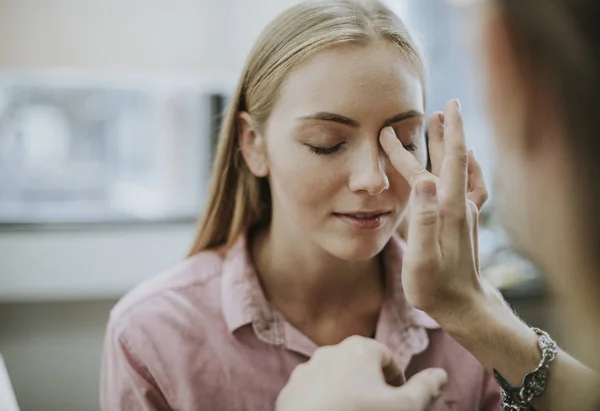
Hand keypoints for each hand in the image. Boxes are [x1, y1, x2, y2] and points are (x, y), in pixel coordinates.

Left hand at [275, 336, 447, 410]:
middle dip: (370, 386)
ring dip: (345, 393)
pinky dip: (323, 403)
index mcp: (359, 348)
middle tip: (377, 409)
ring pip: (334, 379)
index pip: (387, 358)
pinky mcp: (289, 390)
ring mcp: (306, 370)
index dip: (396, 381)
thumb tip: (441, 374)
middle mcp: (329, 351)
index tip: (398, 401)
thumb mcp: (403, 408)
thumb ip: (424, 389)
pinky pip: (312, 393)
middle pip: (359, 367)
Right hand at [381, 99, 485, 317]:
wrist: (464, 306)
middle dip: (443, 131)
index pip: (428, 168)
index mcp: (447, 209)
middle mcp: (460, 204)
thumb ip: (423, 219)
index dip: (407, 148)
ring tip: (443, 121)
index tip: (387, 131)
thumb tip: (424, 180)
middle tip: (437, 107)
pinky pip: (470, 183)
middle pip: (453, 159)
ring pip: (459, 167)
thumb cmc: (435, 287)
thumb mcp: (422, 259)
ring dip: (452, 142)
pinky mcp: (466, 220)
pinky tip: (466, 159)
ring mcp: (465, 211)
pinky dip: (467, 164)